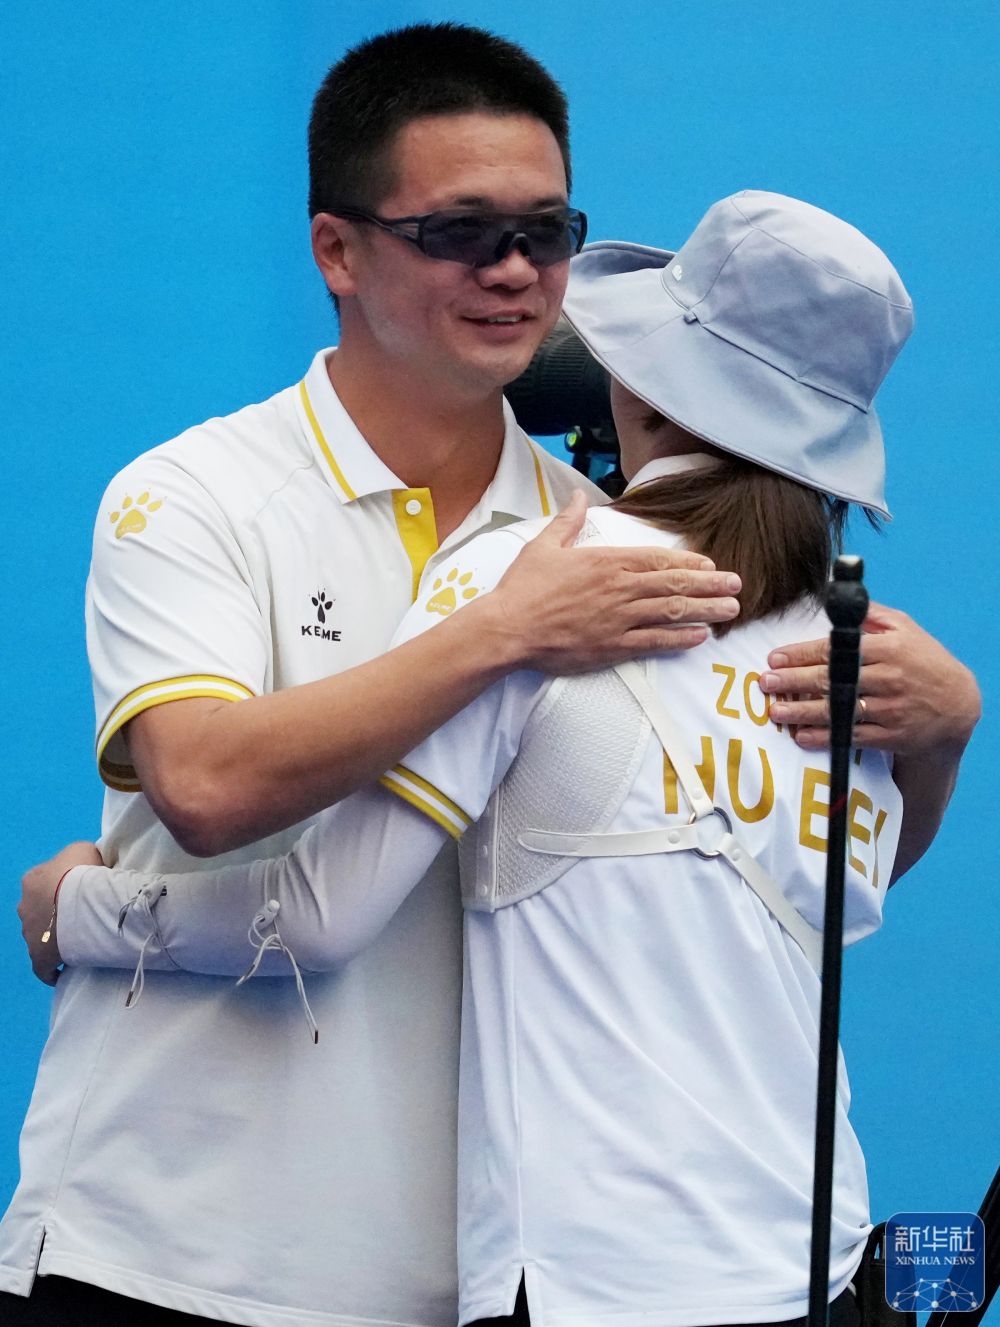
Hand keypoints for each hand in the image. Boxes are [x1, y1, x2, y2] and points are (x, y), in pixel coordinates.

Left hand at [18, 841, 104, 984]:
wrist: (82, 901)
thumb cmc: (82, 873)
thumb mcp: (83, 849)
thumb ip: (77, 856)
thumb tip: (84, 865)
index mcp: (33, 880)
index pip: (45, 883)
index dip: (64, 888)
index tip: (82, 894)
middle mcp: (24, 906)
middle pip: (40, 911)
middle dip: (56, 914)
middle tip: (82, 916)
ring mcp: (29, 934)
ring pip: (40, 937)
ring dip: (55, 939)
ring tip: (79, 940)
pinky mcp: (38, 957)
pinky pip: (43, 967)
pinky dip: (51, 969)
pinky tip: (63, 970)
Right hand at [493, 491, 740, 671]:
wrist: (508, 628)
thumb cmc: (523, 587)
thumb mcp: (544, 545)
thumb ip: (567, 521)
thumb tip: (578, 496)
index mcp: (606, 561)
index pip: (658, 559)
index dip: (688, 562)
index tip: (710, 564)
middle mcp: (620, 588)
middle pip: (674, 584)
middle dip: (710, 585)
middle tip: (737, 585)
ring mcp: (619, 619)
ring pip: (672, 612)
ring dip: (705, 610)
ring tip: (730, 610)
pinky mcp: (613, 646)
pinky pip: (655, 641)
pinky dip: (680, 638)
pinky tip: (700, 636)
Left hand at [759, 602, 980, 754]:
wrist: (958, 705)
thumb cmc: (924, 660)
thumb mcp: (906, 629)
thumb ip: (871, 614)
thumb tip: (837, 594)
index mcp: (889, 649)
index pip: (838, 650)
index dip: (803, 654)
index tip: (775, 657)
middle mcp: (889, 678)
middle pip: (833, 680)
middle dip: (795, 681)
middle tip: (766, 682)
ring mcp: (891, 709)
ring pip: (840, 711)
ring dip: (804, 711)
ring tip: (776, 710)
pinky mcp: (892, 736)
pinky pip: (852, 737)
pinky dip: (826, 737)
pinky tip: (802, 735)